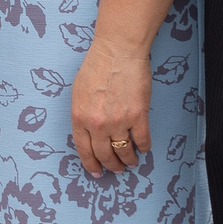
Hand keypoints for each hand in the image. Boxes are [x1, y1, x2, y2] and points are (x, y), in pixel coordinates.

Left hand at [70, 36, 151, 174]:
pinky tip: (143, 148)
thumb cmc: (97, 67)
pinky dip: (143, 147)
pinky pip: (142, 141)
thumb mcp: (78, 93)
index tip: (96, 172)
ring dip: (128, 160)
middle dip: (111, 166)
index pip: (83, 149)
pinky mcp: (138, 116)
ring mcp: (118, 121)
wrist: (117, 51)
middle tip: (116, 169)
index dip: (91, 163)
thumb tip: (88, 133)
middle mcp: (97, 124)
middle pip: (104, 154)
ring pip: (124, 151)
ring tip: (130, 162)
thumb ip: (82, 114)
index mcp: (79, 117)